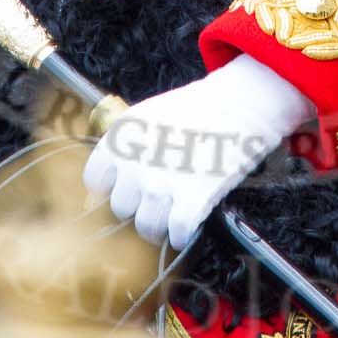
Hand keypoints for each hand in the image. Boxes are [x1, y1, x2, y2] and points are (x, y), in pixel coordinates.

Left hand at [83, 54, 312, 247]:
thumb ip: (128, 146)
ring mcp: (161, 185)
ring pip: (146, 227)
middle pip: (121, 208)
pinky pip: (176, 234)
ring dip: (161, 224)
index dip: (113, 188)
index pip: (96, 181)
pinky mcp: (191, 201)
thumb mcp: (149, 115)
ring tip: (175, 213)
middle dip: (139, 205)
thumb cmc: (198, 107)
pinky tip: (190, 224)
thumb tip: (118, 180)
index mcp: (120, 140)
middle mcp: (134, 165)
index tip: (127, 190)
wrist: (240, 102)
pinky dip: (183, 234)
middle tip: (159, 197)